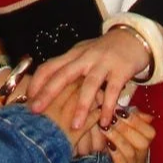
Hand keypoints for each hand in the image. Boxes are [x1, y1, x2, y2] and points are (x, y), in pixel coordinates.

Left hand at [26, 29, 152, 131]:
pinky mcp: (121, 70)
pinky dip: (108, 107)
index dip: (37, 82)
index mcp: (73, 55)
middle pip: (63, 74)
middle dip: (48, 93)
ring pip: (89, 85)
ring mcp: (103, 63)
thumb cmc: (105, 50)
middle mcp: (85, 57)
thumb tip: (48, 91)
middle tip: (36, 111)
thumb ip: (70, 68)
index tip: (27, 99)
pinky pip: (113, 91)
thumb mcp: (84, 55)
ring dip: (81, 106)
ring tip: (74, 126)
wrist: (134, 36)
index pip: (49, 66)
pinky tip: (104, 123)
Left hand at [98, 106, 154, 162]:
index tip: (118, 109)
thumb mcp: (115, 134)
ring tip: (104, 127)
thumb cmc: (104, 152)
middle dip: (125, 127)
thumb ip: (124, 122)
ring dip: (117, 137)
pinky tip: (106, 144)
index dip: (135, 120)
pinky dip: (115, 152)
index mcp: (142, 147)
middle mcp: (141, 160)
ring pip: (132, 152)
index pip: (149, 132)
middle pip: (143, 142)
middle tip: (110, 118)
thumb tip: (130, 108)